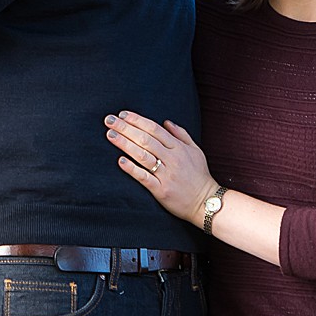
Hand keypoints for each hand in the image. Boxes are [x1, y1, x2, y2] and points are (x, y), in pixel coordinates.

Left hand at [107, 111, 216, 225]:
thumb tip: (166, 122)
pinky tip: (121, 161)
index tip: (123, 114)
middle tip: (109, 120)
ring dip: (124, 144)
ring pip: (142, 155)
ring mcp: (166, 174)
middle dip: (125, 128)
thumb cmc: (199, 175)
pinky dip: (132, 169)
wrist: (206, 202)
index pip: (154, 129)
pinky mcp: (161, 190)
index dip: (137, 120)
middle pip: (145, 139)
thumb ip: (181, 134)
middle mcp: (172, 159)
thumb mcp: (195, 151)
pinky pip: (144, 178)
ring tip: (110, 135)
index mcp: (178, 148)